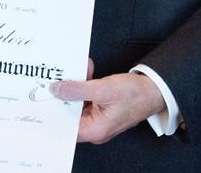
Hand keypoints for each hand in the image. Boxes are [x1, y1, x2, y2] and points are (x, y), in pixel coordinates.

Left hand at [49, 58, 165, 143]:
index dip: (55, 110)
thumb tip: (57, 90)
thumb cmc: (136, 95)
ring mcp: (98, 117)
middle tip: (60, 77)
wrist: (154, 90)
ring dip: (76, 84)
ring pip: (78, 101)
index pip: (65, 125)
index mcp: (94, 130)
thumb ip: (77, 90)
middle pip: (70, 111)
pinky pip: (87, 96)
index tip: (46, 96)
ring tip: (77, 70)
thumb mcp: (103, 89)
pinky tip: (85, 71)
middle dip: (66, 92)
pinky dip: (85, 83)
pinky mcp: (102, 107)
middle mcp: (95, 127)